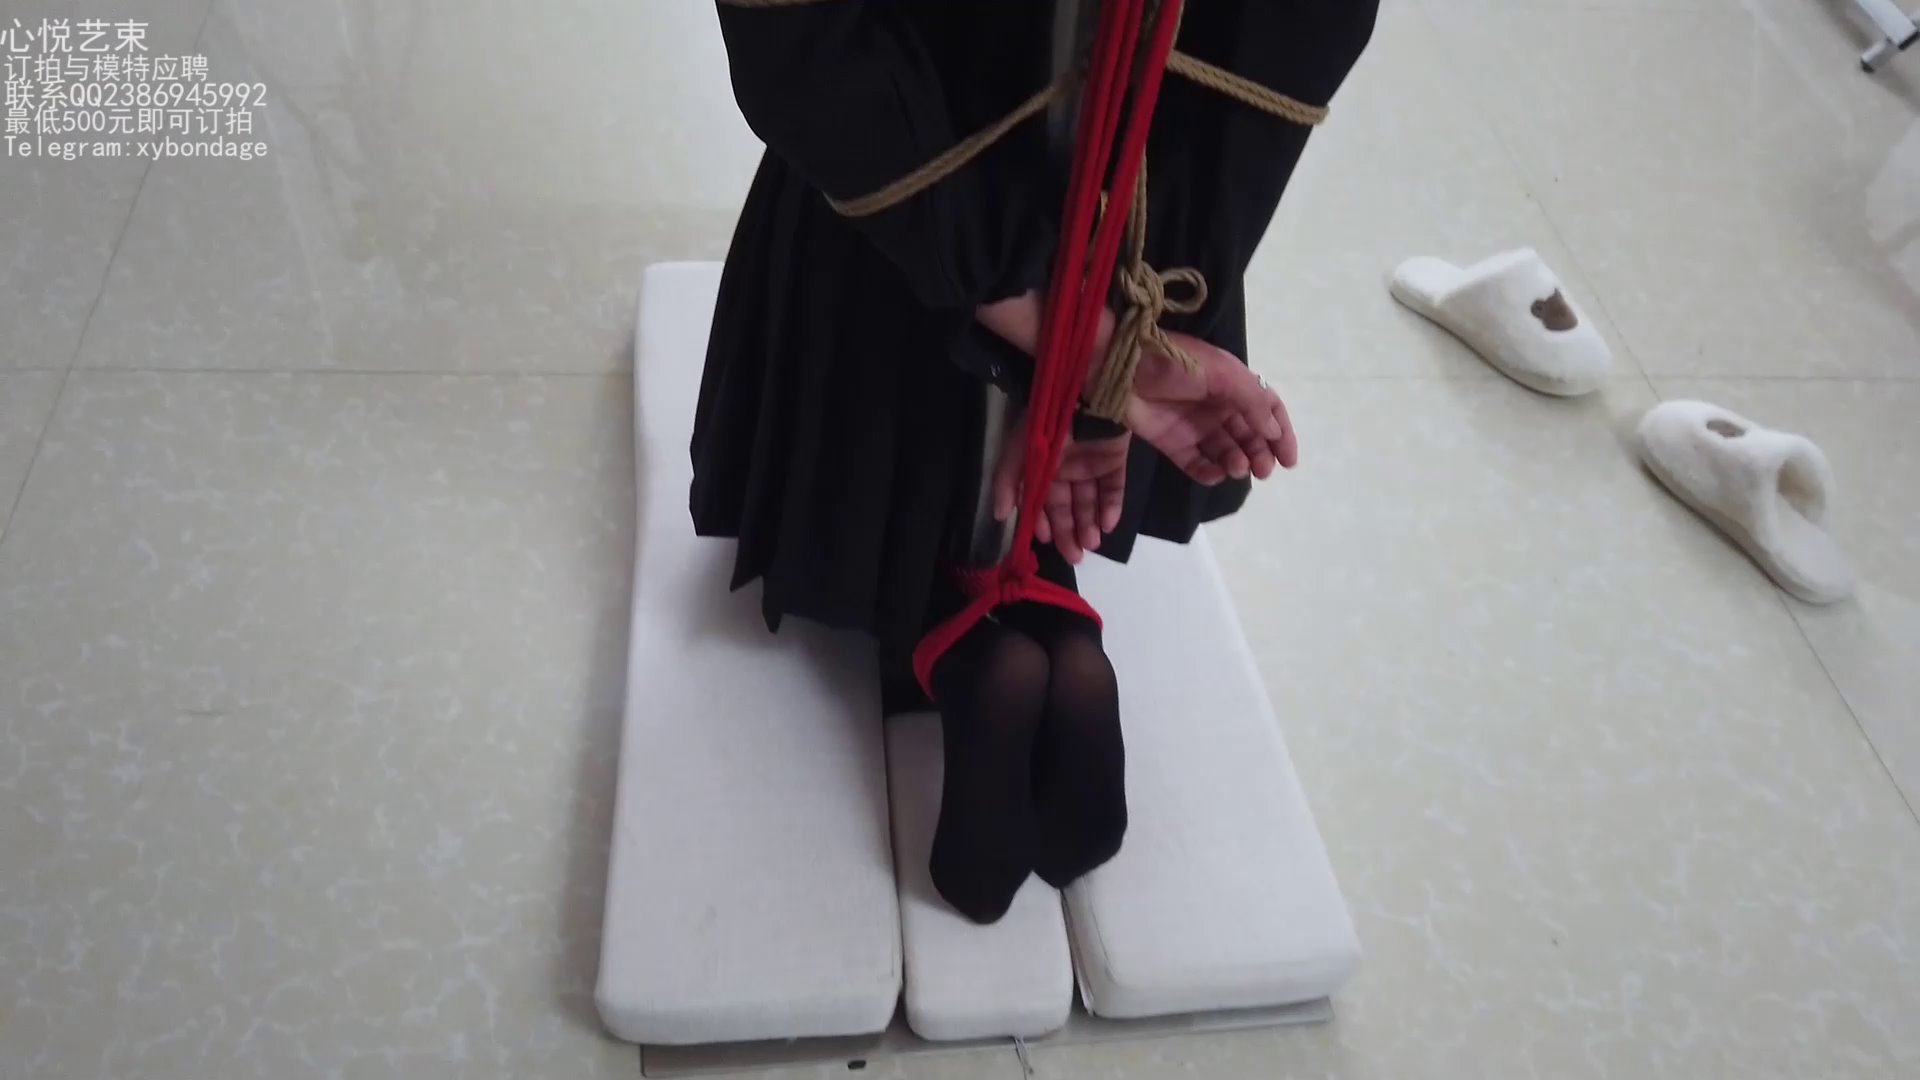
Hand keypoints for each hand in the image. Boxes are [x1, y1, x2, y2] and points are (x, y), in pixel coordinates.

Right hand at [992, 420, 1129, 564]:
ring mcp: (1091, 462)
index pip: (1040, 500)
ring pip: (1089, 501)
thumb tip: (998, 516)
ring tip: (1091, 545)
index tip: (1046, 541)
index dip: (1043, 521)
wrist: (1089, 392)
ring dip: (1089, 526)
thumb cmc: (1051, 423)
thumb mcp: (1021, 450)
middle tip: (1075, 558)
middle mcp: (1065, 466)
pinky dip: (1112, 508)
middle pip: (1066, 506)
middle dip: (1068, 533)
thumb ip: (1008, 481)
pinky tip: (1108, 526)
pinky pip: (1114, 488)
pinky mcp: (1115, 458)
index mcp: (1041, 464)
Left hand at [1125, 331, 1295, 483]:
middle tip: (1262, 471)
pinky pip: (1197, 464)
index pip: (1268, 411)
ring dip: (1237, 463)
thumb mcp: (1222, 373)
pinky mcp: (1173, 443)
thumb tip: (1274, 432)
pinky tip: (1215, 475)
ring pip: (1226, 451)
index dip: (1281, 435)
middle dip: (1260, 454)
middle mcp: (1218, 406)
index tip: (1288, 462)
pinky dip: (1208, 473)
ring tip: (1237, 468)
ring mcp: (1196, 425)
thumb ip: (1252, 402)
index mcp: (1234, 383)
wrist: (1124, 368)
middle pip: (1250, 435)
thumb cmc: (1176, 363)